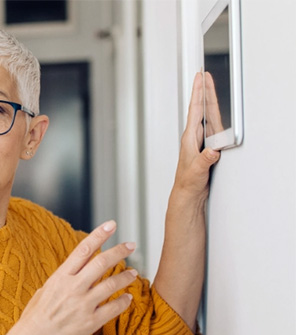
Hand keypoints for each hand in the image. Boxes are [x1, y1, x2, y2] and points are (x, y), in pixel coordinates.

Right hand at [0, 221, 136, 334]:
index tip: (112, 225)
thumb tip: (76, 266)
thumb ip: (64, 277)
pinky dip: (124, 301)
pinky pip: (113, 309)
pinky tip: (128, 298)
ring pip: (111, 285)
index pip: (84, 249)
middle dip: (119, 251)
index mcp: (61, 277)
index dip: (99, 234)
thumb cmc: (36, 315)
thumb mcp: (46, 288)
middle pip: (102, 263)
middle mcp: (73, 288)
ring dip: (125, 276)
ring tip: (134, 272)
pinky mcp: (90, 322)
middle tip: (131, 245)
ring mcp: (83, 305)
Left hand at [174, 72, 220, 199]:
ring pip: (205, 115)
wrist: (187, 193)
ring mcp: (199, 141)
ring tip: (207, 84)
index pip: (195, 110)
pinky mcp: (205, 146)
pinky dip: (212, 114)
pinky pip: (210, 125)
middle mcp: (193, 137)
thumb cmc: (188, 182)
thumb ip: (205, 160)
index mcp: (189, 138)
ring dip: (206, 99)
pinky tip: (213, 109)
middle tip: (202, 74)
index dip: (198, 93)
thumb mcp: (197, 170)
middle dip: (201, 91)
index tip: (199, 78)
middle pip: (199, 108)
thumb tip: (212, 151)